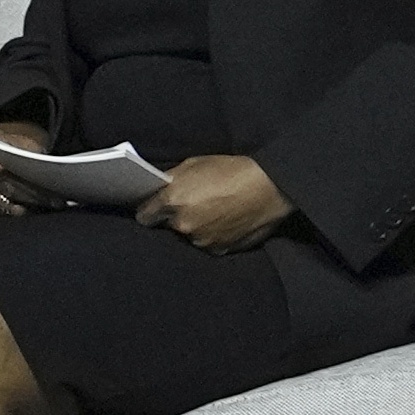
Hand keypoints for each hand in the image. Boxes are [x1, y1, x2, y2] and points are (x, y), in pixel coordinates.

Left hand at [141, 150, 293, 250]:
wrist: (269, 186)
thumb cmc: (233, 170)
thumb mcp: (195, 164)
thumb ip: (172, 180)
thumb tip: (159, 190)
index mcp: (173, 201)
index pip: (145, 216)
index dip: (149, 211)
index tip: (152, 209)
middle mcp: (183, 225)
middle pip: (169, 226)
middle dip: (177, 217)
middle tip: (195, 203)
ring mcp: (202, 241)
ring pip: (191, 236)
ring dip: (197, 226)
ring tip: (216, 210)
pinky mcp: (220, 250)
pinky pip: (210, 243)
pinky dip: (214, 234)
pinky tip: (226, 220)